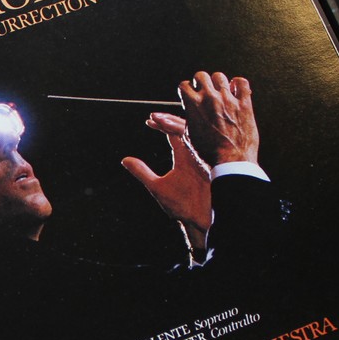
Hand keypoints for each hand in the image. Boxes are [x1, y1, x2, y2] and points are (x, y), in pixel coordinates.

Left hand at [122, 111, 210, 253]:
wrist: (199, 222)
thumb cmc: (181, 207)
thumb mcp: (157, 186)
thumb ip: (142, 172)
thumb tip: (125, 160)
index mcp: (185, 157)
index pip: (174, 134)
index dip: (162, 125)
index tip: (149, 120)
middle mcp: (195, 155)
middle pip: (186, 129)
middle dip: (170, 121)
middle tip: (155, 117)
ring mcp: (205, 159)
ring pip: (196, 134)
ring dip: (179, 126)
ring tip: (163, 121)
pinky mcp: (212, 166)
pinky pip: (206, 147)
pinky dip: (195, 138)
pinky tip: (183, 133)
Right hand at [180, 71, 259, 166]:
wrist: (230, 163)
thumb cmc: (209, 154)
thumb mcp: (188, 137)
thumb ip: (180, 122)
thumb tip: (164, 117)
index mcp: (193, 105)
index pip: (184, 85)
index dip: (186, 89)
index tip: (190, 94)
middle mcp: (210, 99)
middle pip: (201, 75)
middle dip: (201, 82)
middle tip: (204, 90)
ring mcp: (228, 100)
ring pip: (220, 77)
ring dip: (219, 83)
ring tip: (220, 91)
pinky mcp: (244, 104)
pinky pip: (242, 83)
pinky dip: (238, 84)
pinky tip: (236, 89)